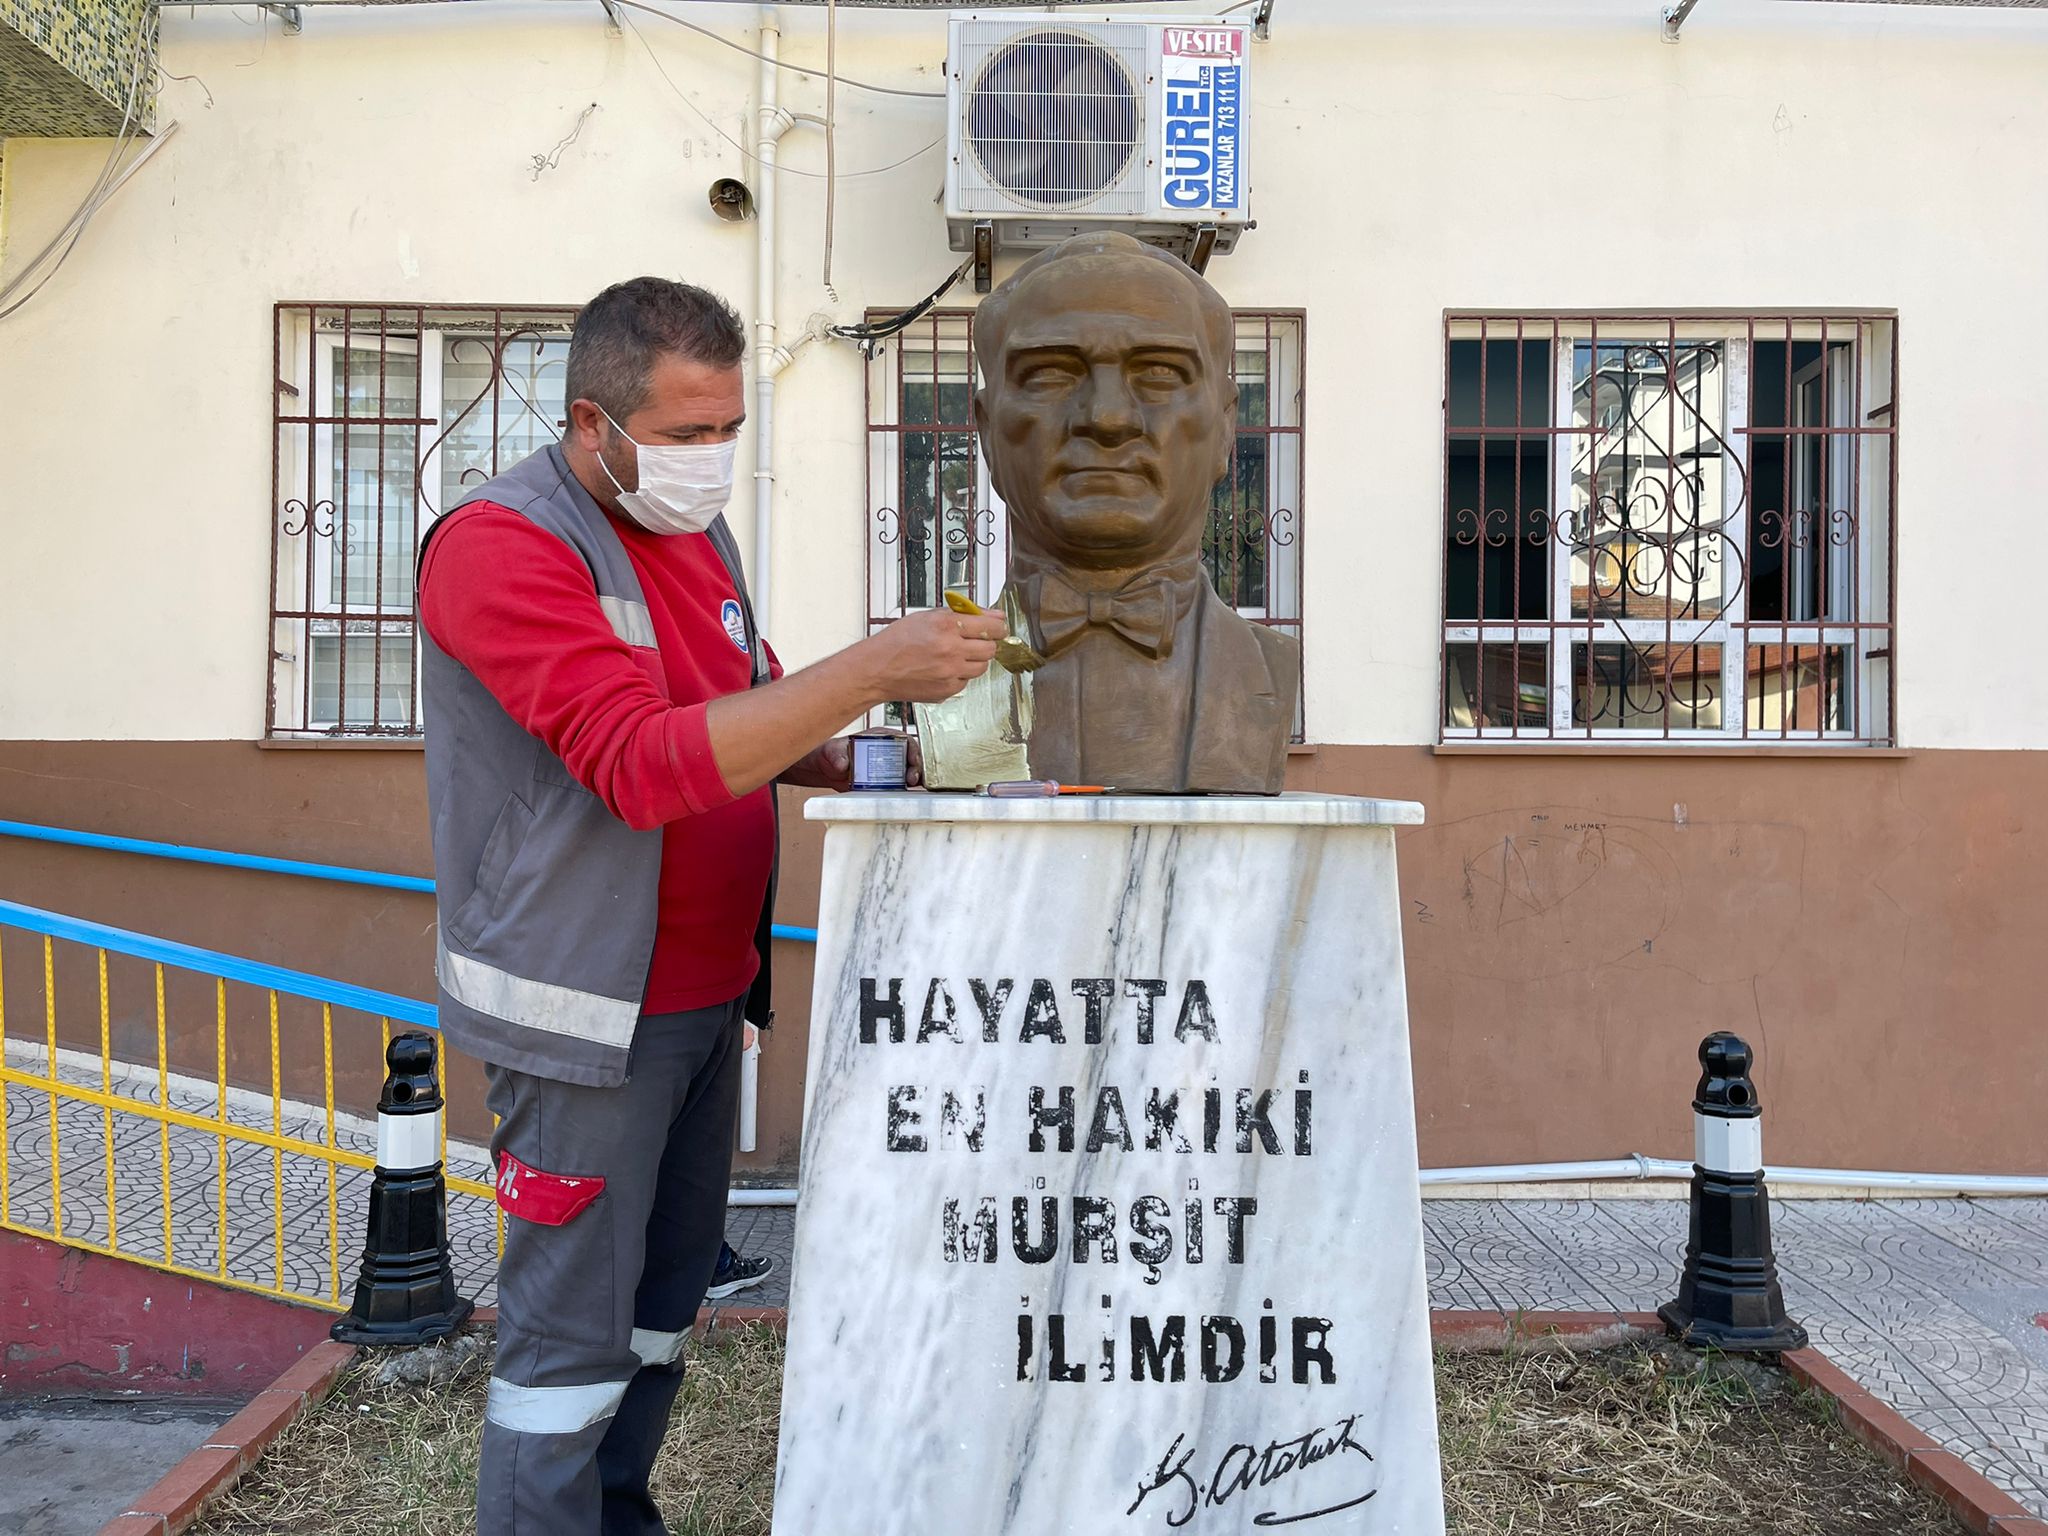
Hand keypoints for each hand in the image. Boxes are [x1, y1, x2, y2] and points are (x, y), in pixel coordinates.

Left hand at [780, 730, 922, 789]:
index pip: (904, 739)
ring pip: (908, 769)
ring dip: (914, 776)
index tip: (912, 759)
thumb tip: (843, 765)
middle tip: (911, 778)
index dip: (912, 748)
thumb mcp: (833, 752)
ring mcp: (888, 764)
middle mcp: (888, 749)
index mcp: (879, 737)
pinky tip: (908, 791)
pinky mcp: (885, 779)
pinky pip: (900, 782)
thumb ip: (838, 757)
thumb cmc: (831, 754)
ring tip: (910, 785)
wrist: (827, 769)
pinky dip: (906, 787)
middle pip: (910, 755)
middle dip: (915, 766)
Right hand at [860, 606, 1005, 703]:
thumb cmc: (896, 642)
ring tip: (957, 654)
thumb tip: (991, 614)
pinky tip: (945, 668)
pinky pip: (967, 681)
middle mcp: (951, 650)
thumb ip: (960, 614)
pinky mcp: (947, 690)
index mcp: (946, 626)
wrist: (876, 670)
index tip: (999, 626)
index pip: (991, 626)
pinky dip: (961, 674)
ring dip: (976, 659)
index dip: (999, 626)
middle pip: (991, 648)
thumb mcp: (926, 616)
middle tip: (977, 640)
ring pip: (982, 666)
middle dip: (987, 642)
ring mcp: (950, 673)